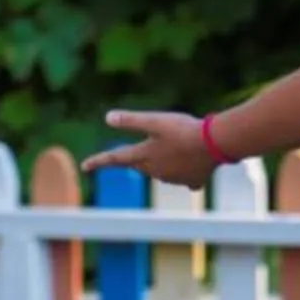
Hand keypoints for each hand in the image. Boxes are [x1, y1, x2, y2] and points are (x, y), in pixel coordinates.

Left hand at [80, 109, 217, 190]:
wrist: (216, 144)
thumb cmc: (183, 129)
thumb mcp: (154, 120)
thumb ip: (131, 121)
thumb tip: (107, 117)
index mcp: (144, 155)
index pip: (115, 158)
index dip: (98, 161)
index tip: (84, 166)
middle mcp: (155, 171)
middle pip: (139, 165)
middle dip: (137, 157)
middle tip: (144, 146)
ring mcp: (174, 178)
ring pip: (161, 171)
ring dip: (162, 162)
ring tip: (175, 148)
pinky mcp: (192, 181)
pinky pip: (184, 178)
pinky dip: (184, 171)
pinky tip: (192, 164)